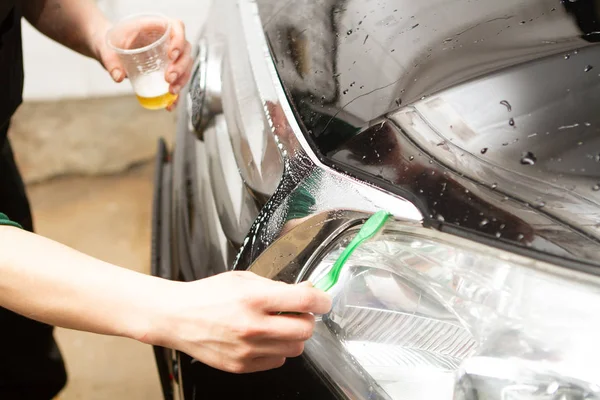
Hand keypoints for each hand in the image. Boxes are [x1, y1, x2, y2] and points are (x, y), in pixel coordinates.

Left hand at [93, 18, 192, 111]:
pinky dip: (177, 91)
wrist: (108, 49)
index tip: (171, 55)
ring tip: (171, 91)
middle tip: (168, 79)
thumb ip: (110, 60)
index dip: (179, 40)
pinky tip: (171, 103)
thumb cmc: (110, 41)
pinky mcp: (167, 68)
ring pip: (185, 65)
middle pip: (185, 49)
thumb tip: (119, 76)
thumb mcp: (107, 48)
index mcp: (154, 27)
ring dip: (182, 79)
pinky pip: (178, 79)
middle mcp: (166, 39)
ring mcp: (169, 54)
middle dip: (180, 66)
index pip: (176, 27)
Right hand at [144, 272, 331, 373]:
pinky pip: (277, 361)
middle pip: (305, 330)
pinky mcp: (242, 366)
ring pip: (295, 348)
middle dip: (308, 319)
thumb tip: (307, 291)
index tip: (324, 300)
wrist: (178, 317)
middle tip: (299, 312)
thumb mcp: (244, 279)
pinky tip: (264, 338)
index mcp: (254, 298)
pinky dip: (277, 349)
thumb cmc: (208, 295)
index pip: (304, 302)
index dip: (322, 300)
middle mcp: (253, 326)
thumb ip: (277, 285)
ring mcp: (248, 350)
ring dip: (294, 335)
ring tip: (279, 324)